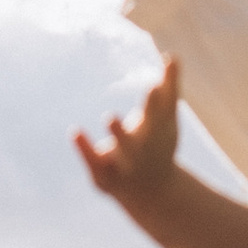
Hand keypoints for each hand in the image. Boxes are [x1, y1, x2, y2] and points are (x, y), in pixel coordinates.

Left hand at [75, 62, 182, 212]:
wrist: (152, 192)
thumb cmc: (158, 144)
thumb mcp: (166, 118)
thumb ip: (169, 87)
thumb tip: (172, 55)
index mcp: (159, 131)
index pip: (161, 112)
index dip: (159, 98)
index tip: (156, 80)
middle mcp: (144, 148)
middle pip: (149, 130)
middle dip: (149, 112)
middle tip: (149, 90)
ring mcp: (126, 164)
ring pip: (124, 149)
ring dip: (119, 134)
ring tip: (109, 115)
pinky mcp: (105, 176)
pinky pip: (94, 162)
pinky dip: (85, 148)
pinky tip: (75, 131)